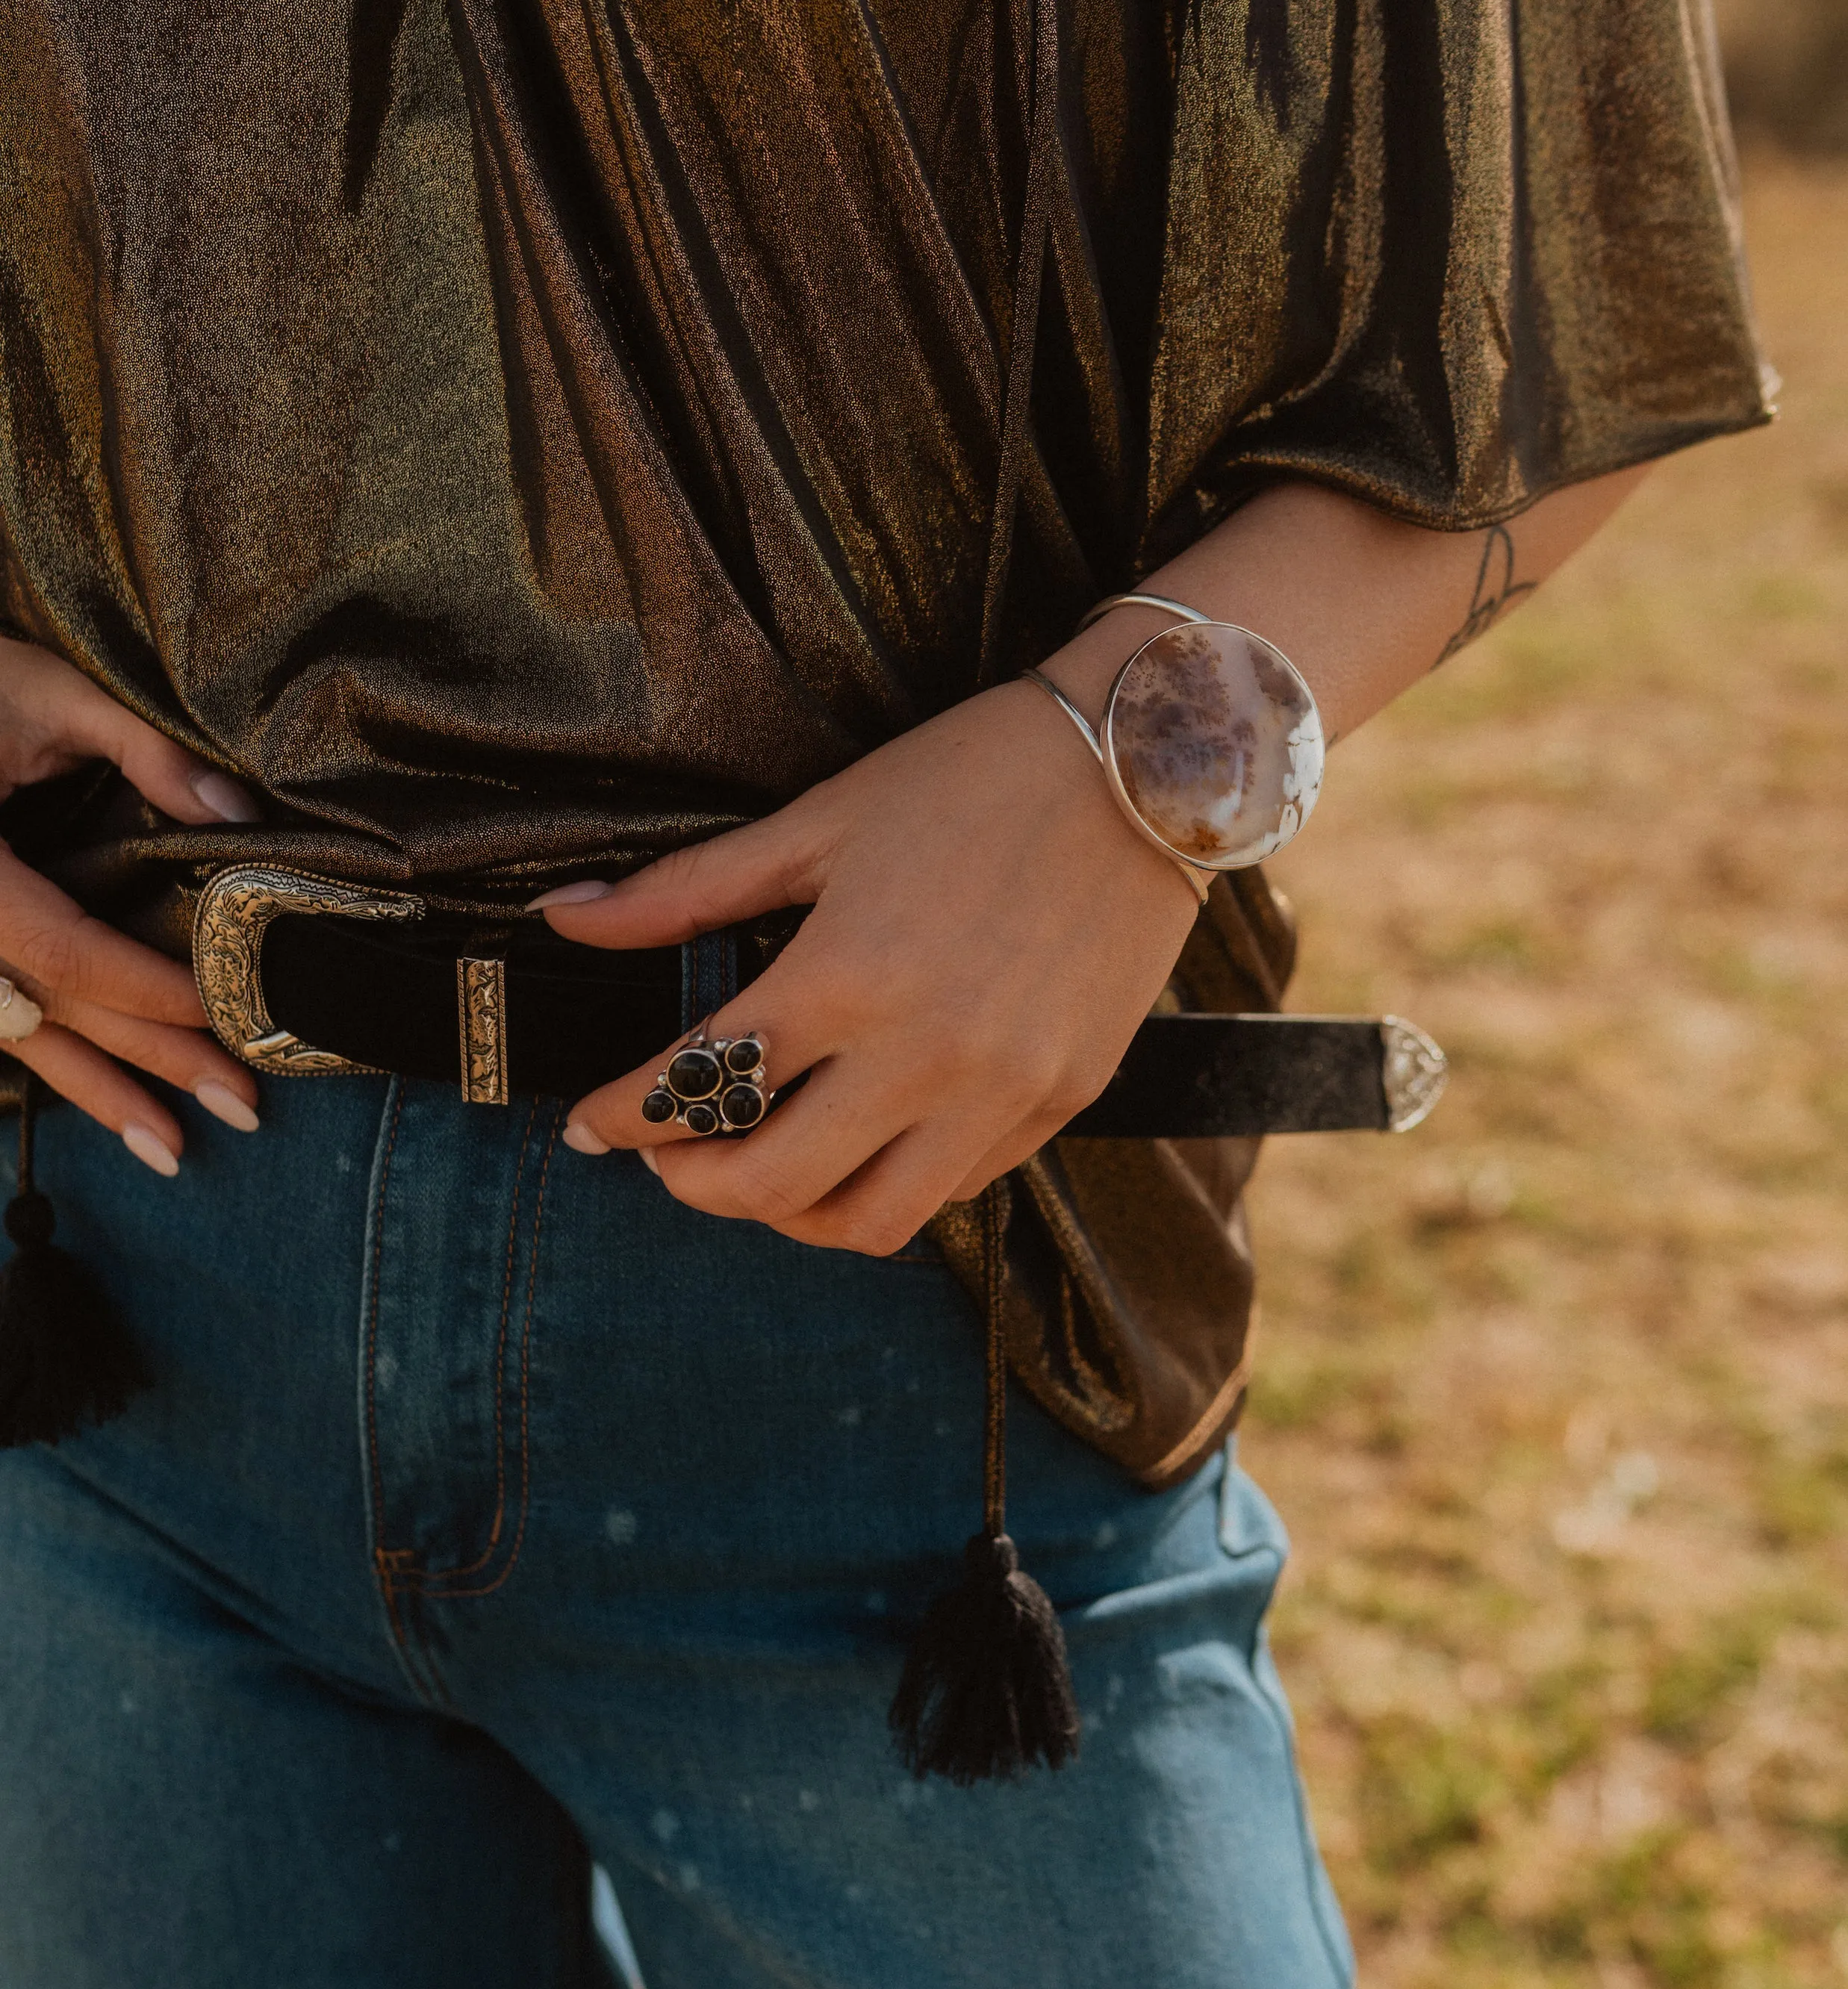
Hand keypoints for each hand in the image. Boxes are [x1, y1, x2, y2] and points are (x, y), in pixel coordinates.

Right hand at [0, 636, 261, 1170]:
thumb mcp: (44, 692)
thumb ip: (145, 751)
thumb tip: (239, 816)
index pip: (65, 951)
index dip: (150, 990)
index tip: (234, 1012)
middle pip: (53, 1010)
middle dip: (150, 1063)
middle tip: (243, 1107)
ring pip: (19, 1035)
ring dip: (99, 1093)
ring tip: (175, 1153)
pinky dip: (57, 1063)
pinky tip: (108, 1102)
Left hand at [537, 677, 1200, 1253]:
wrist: (1147, 767)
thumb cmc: (975, 775)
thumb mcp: (817, 821)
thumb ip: (686, 891)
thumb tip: (566, 919)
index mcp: (847, 977)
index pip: (697, 1085)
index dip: (622, 1116)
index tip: (589, 1123)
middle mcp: (926, 1055)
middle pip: (771, 1184)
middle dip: (694, 1184)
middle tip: (667, 1154)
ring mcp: (1002, 1091)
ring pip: (867, 1221)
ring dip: (793, 1211)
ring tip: (761, 1160)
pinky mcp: (1061, 1101)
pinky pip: (954, 1188)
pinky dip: (886, 1183)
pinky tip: (860, 1136)